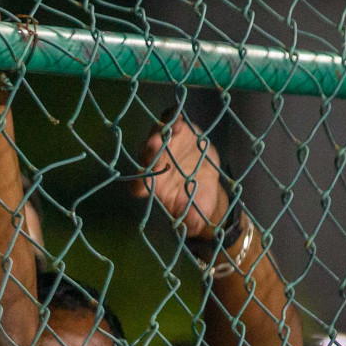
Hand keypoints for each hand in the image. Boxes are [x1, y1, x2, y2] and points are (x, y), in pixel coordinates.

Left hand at [130, 116, 230, 242]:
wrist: (206, 184)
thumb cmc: (196, 202)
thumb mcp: (196, 215)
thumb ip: (191, 220)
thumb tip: (190, 227)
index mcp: (153, 187)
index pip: (139, 186)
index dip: (140, 183)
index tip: (144, 183)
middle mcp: (153, 165)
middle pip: (145, 158)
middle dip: (149, 151)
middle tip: (154, 144)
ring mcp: (163, 146)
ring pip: (156, 137)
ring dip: (161, 132)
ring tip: (171, 129)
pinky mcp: (176, 131)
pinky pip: (171, 123)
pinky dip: (174, 119)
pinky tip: (180, 119)